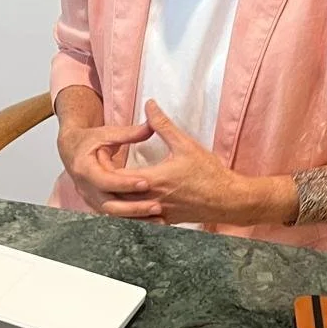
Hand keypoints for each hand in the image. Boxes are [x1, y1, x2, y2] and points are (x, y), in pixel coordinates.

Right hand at [57, 119, 155, 214]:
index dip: (125, 184)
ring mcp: (91, 200)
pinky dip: (134, 222)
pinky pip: (117, 217)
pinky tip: (152, 223)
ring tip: (160, 219)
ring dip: (136, 219)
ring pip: (114, 215)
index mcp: (84, 169)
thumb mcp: (106, 134)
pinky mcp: (99, 206)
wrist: (71, 150)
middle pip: (110, 205)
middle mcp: (86, 189)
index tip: (146, 182)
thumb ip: (129, 133)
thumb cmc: (88, 141)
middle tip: (157, 206)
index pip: (105, 181)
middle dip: (134, 208)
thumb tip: (150, 126)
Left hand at [97, 101, 250, 224]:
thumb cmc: (209, 173)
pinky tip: (126, 205)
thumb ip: (163, 125)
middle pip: (116, 196)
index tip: (100, 156)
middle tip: (98, 171)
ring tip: (107, 188)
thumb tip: (149, 105)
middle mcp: (151, 200)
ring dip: (115, 201)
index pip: (117, 177)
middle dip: (105, 184)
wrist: (228, 200)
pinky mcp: (165, 221)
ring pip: (126, 213)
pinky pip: (139, 221)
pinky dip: (129, 213)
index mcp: (153, 180)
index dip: (104, 167)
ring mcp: (158, 214)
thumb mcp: (185, 144)